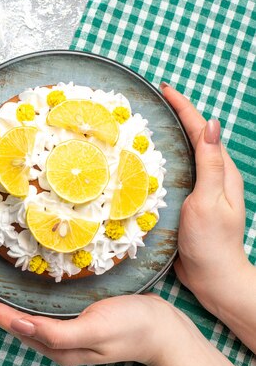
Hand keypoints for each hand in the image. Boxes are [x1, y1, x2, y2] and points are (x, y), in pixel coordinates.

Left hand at [0, 286, 235, 365]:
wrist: (163, 329)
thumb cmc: (132, 325)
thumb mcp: (96, 328)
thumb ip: (57, 333)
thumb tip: (19, 326)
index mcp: (57, 345)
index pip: (11, 324)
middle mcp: (56, 342)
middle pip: (12, 322)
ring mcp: (64, 333)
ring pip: (22, 318)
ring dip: (1, 304)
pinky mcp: (73, 322)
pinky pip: (38, 313)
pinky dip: (21, 302)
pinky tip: (17, 293)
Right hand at [161, 82, 255, 350]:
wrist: (213, 276)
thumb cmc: (211, 242)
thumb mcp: (209, 202)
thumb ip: (211, 165)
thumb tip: (212, 125)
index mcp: (221, 171)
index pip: (201, 130)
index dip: (184, 107)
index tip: (165, 89)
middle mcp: (212, 175)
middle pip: (193, 135)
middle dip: (175, 113)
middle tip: (151, 99)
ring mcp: (200, 187)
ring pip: (183, 152)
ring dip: (167, 133)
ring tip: (144, 121)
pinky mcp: (188, 199)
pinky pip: (175, 170)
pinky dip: (161, 157)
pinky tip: (144, 158)